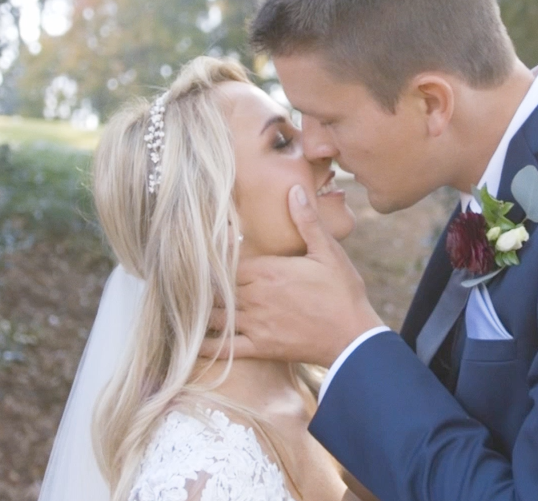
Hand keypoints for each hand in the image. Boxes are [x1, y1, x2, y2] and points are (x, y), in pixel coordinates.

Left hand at [202, 185, 385, 365]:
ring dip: (201, 309)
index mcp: (268, 270)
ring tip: (185, 304)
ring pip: (216, 315)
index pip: (227, 261)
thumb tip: (294, 189)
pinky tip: (192, 343)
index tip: (201, 253)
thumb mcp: (329, 252)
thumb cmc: (343, 292)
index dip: (215, 258)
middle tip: (183, 278)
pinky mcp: (261, 347)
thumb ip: (307, 221)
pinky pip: (226, 348)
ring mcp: (256, 323)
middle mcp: (256, 296)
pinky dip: (207, 345)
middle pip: (217, 286)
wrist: (354, 337)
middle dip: (204, 283)